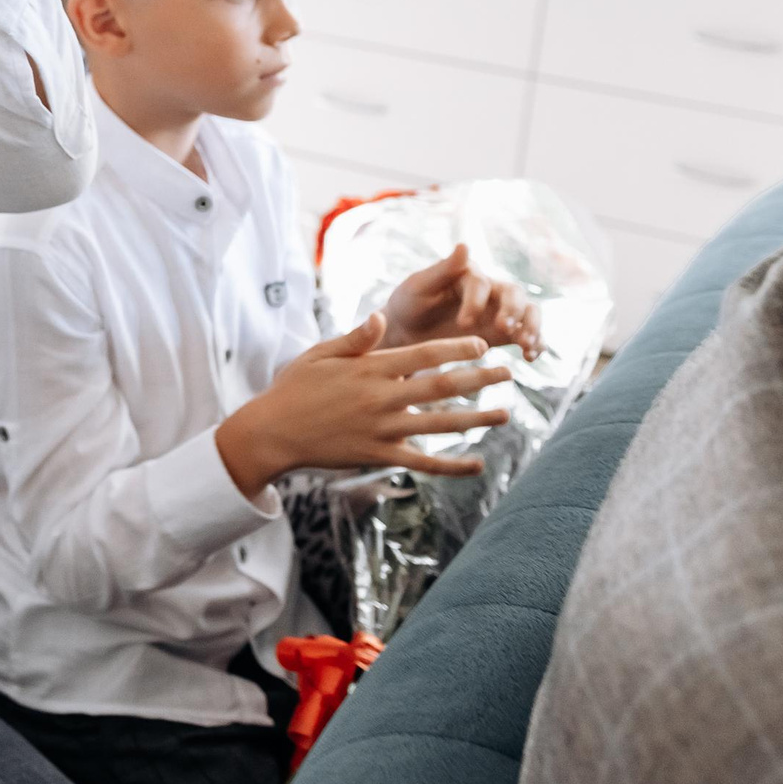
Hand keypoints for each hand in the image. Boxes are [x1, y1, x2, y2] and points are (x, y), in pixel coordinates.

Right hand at [216, 313, 512, 493]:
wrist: (274, 432)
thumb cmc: (294, 388)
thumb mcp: (320, 354)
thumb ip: (355, 338)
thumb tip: (383, 317)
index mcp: (370, 368)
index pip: (424, 353)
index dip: (457, 348)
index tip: (482, 344)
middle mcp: (382, 397)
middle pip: (443, 386)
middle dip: (480, 379)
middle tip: (508, 373)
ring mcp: (383, 428)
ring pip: (441, 424)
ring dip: (477, 419)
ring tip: (505, 414)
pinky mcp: (379, 455)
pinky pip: (423, 463)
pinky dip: (453, 466)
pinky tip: (478, 464)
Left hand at [382, 243, 541, 358]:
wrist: (409, 331)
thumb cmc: (410, 303)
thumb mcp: (419, 286)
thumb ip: (443, 269)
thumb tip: (464, 245)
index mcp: (468, 274)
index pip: (481, 283)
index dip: (476, 302)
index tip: (463, 324)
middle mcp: (490, 290)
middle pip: (514, 293)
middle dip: (513, 310)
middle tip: (503, 328)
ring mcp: (500, 311)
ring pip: (529, 312)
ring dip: (532, 326)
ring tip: (526, 345)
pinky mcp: (506, 333)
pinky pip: (529, 335)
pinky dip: (537, 344)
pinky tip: (530, 357)